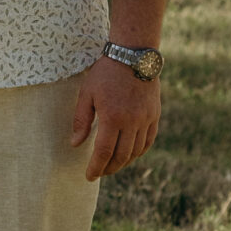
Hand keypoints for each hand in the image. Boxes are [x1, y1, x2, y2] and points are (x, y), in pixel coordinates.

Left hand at [70, 55, 159, 180]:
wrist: (133, 55)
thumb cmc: (105, 73)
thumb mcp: (87, 94)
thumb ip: (81, 121)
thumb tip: (75, 144)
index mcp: (112, 117)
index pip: (104, 152)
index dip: (96, 167)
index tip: (89, 176)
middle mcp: (131, 122)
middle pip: (121, 156)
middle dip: (109, 168)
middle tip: (99, 172)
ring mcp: (145, 119)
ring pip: (136, 151)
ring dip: (123, 162)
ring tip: (112, 165)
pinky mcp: (154, 115)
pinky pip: (148, 141)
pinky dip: (139, 151)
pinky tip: (130, 154)